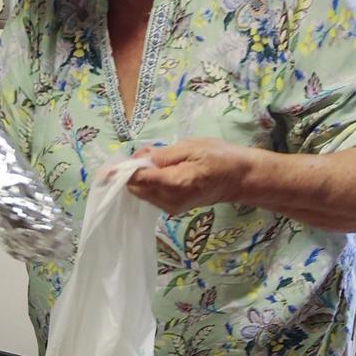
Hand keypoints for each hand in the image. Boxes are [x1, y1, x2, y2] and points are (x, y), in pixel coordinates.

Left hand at [127, 138, 253, 214]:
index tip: (115, 160)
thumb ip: (161, 155)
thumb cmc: (219, 157)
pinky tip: (160, 169)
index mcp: (174, 184)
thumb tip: (136, 159)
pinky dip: (149, 182)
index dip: (123, 169)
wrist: (240, 178)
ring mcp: (171, 207)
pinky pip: (151, 196)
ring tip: (156, 158)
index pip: (137, 179)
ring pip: (141, 193)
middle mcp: (169, 201)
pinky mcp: (173, 208)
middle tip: (144, 152)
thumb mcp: (190, 147)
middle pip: (135, 188)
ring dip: (140, 176)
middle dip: (132, 171)